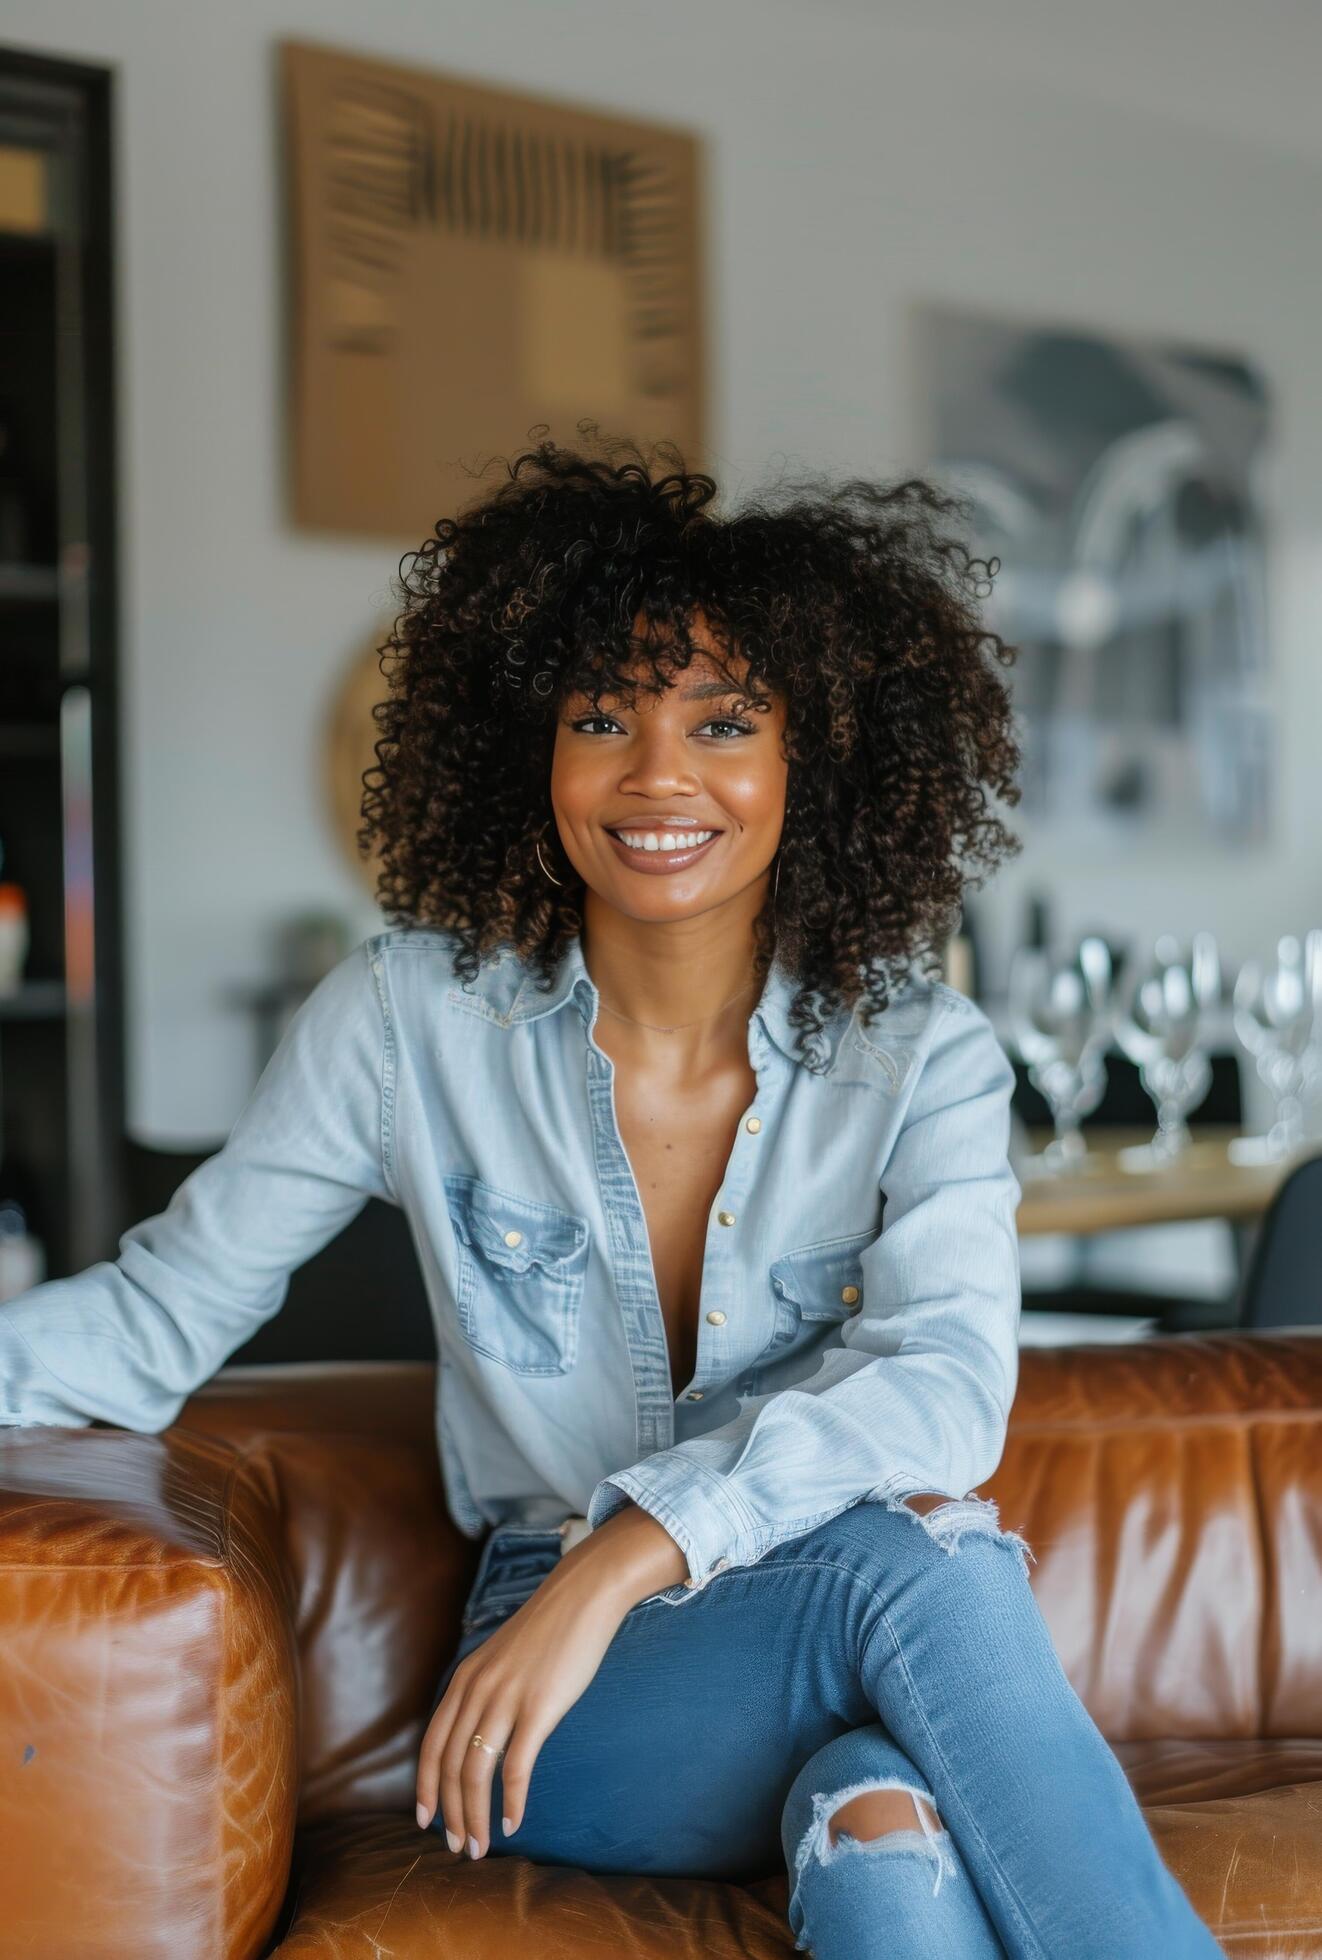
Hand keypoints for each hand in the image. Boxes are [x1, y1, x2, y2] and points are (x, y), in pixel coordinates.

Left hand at [415, 1555, 635, 1857]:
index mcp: (465, 1679)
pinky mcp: (539, 1707)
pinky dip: (512, 1801)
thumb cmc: (549, 1630)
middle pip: (450, 1766)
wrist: (583, 1594)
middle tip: (459, 1847)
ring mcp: (506, 1698)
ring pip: (476, 1772)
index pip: (431, 1746)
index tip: (425, 1821)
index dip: (425, 1788)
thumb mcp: (502, 1659)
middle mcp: (477, 1690)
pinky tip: (514, 1822)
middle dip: (451, 1814)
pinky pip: (516, 1766)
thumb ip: (486, 1692)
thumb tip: (480, 1736)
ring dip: (476, 1817)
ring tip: (481, 1846)